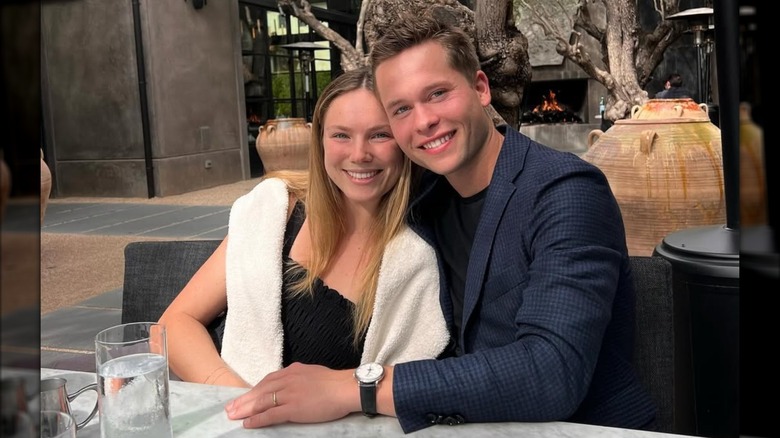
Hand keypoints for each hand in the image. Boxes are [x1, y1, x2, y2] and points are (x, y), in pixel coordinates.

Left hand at [224, 362, 357, 427]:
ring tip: (233, 416)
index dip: (254, 390)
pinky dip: (257, 419)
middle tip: (229, 408)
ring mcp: (289, 394)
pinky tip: (248, 423)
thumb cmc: (335, 382)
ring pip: (261, 401)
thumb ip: (301, 378)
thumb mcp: (314, 373)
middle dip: (243, 399)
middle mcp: (288, 380)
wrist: (345, 388)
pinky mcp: (293, 408)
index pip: (268, 380)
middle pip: (260, 390)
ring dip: (245, 409)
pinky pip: (270, 414)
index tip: (244, 396)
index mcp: (293, 371)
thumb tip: (294, 383)